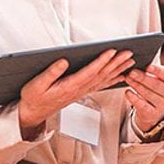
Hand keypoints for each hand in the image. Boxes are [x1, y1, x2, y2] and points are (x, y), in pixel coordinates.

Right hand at [18, 50, 134, 137]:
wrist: (33, 112)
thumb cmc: (34, 97)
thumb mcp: (37, 84)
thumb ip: (51, 73)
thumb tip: (63, 61)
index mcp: (69, 86)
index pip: (90, 72)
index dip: (102, 61)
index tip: (112, 51)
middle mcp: (79, 89)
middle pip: (101, 74)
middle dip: (116, 63)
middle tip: (128, 53)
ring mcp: (82, 92)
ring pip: (104, 79)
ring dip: (118, 69)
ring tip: (130, 61)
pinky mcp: (82, 92)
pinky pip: (101, 84)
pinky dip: (112, 79)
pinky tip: (120, 75)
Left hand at [124, 62, 163, 134]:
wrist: (152, 109)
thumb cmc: (152, 87)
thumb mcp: (155, 77)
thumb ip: (149, 70)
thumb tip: (137, 61)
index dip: (157, 71)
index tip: (148, 66)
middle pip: (156, 85)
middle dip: (143, 78)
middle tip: (132, 72)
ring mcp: (162, 104)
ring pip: (148, 94)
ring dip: (136, 86)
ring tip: (127, 79)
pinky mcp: (152, 113)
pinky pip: (142, 106)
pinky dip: (134, 98)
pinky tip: (128, 92)